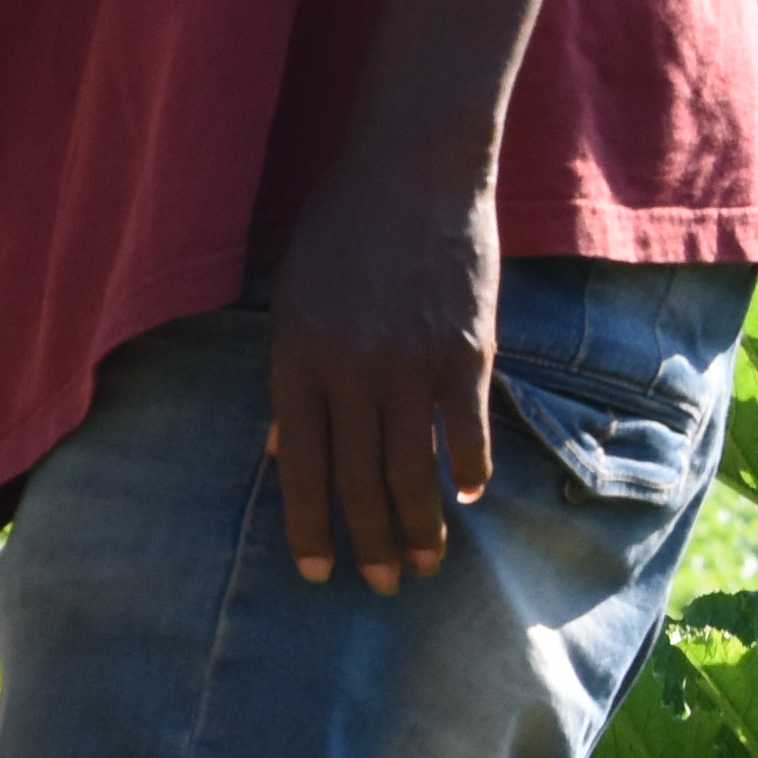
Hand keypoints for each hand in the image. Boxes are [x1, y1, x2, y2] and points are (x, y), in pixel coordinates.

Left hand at [260, 146, 502, 587]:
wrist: (411, 171)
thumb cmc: (342, 230)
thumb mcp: (292, 298)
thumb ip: (290, 375)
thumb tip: (287, 452)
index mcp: (297, 361)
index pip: (302, 470)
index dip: (310, 529)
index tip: (319, 573)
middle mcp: (350, 374)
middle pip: (359, 484)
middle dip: (368, 545)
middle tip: (382, 585)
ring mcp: (410, 366)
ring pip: (414, 472)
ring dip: (422, 528)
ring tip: (427, 562)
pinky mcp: (464, 354)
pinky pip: (467, 433)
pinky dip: (469, 470)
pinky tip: (470, 496)